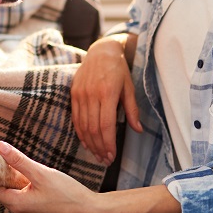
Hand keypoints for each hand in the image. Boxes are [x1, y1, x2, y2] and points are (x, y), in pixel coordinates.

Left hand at [0, 141, 98, 212]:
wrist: (89, 210)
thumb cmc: (67, 193)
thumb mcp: (41, 173)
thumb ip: (18, 160)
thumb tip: (0, 147)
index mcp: (16, 205)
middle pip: (3, 192)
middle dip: (5, 177)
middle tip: (11, 159)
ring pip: (15, 196)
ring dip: (17, 183)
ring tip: (26, 169)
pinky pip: (25, 201)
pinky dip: (26, 190)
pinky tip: (37, 181)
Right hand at [70, 34, 141, 164]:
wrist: (101, 51)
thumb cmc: (119, 70)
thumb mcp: (130, 87)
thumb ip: (132, 110)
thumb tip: (138, 130)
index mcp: (108, 93)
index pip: (106, 125)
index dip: (108, 143)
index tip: (112, 156)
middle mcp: (92, 94)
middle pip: (93, 128)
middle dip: (100, 147)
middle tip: (106, 160)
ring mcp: (80, 94)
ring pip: (83, 125)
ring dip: (90, 143)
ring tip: (98, 155)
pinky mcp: (73, 93)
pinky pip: (75, 118)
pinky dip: (80, 133)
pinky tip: (87, 143)